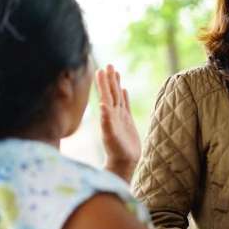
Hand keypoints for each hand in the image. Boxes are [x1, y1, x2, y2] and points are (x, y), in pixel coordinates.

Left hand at [96, 65, 140, 181]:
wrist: (123, 163)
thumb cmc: (116, 152)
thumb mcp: (110, 136)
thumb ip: (106, 121)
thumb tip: (102, 105)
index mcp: (108, 115)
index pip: (105, 95)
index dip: (103, 83)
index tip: (100, 69)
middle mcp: (113, 114)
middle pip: (111, 92)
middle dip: (110, 79)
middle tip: (109, 65)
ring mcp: (120, 117)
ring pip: (118, 97)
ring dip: (116, 84)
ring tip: (116, 72)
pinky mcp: (127, 122)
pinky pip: (125, 105)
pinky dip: (125, 97)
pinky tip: (125, 90)